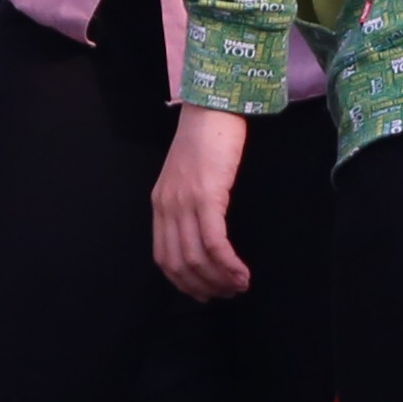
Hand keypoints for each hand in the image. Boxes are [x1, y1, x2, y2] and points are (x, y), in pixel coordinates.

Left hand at [153, 107, 255, 299]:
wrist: (214, 107)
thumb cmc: (207, 139)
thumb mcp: (189, 177)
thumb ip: (189, 204)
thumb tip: (205, 235)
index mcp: (160, 204)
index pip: (164, 257)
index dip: (183, 282)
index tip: (205, 293)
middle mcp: (168, 206)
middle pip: (179, 264)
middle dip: (204, 286)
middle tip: (227, 294)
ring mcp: (185, 202)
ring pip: (197, 258)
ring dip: (219, 279)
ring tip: (239, 286)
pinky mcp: (207, 196)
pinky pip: (214, 242)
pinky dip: (228, 264)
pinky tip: (241, 273)